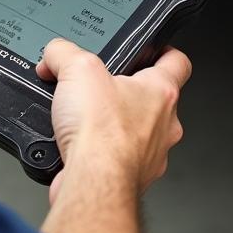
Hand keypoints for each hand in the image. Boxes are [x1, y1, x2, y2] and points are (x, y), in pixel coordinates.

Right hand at [36, 39, 190, 203]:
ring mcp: (151, 155)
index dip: (165, 51)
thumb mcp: (77, 69)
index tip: (154, 50)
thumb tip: (55, 54)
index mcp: (161, 92)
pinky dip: (103, 152)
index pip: (177, 62)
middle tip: (104, 88)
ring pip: (139, 132)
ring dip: (116, 125)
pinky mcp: (132, 178)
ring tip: (88, 119)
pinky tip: (81, 146)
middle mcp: (164, 125)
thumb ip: (65, 53)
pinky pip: (120, 159)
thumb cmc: (101, 133)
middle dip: (128, 92)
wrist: (93, 182)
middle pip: (154, 99)